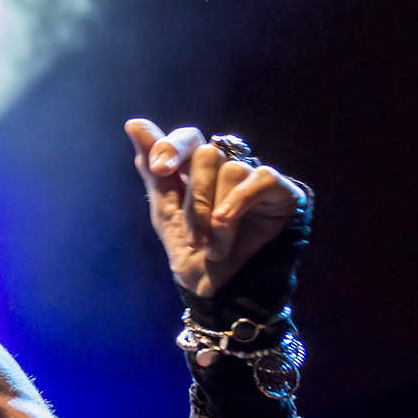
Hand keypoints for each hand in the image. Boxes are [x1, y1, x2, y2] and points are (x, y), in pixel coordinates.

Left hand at [125, 119, 307, 297]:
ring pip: (230, 169)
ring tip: (214, 248)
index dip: (173, 146)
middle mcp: (228, 169)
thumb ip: (154, 170)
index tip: (158, 169)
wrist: (222, 295)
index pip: (189, 139)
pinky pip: (260, 178)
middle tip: (193, 237)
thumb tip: (134, 123)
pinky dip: (239, 203)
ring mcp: (255, 179)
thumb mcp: (167, 213)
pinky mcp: (282, 192)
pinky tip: (229, 225)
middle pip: (207, 153)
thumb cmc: (195, 256)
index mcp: (199, 172)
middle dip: (193, 199)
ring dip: (215, 216)